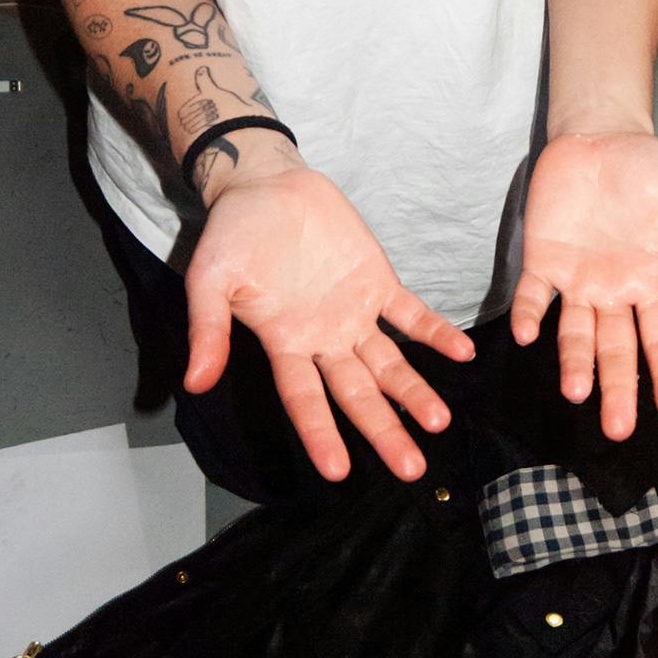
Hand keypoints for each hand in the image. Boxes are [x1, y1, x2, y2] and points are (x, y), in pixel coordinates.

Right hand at [183, 162, 473, 481]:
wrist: (266, 186)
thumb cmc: (232, 234)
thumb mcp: (209, 279)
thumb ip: (207, 329)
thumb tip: (195, 382)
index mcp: (283, 343)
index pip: (304, 400)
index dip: (320, 434)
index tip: (338, 471)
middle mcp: (324, 338)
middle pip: (357, 395)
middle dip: (383, 431)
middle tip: (412, 468)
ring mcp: (354, 313)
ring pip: (390, 364)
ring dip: (414, 392)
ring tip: (439, 421)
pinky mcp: (378, 282)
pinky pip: (411, 314)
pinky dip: (436, 333)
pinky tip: (462, 353)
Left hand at [511, 132, 657, 439]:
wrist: (600, 135)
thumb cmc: (649, 169)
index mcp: (648, 282)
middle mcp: (611, 290)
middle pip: (616, 350)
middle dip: (618, 389)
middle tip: (617, 431)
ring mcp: (575, 278)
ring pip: (574, 333)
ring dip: (574, 363)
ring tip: (577, 394)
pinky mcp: (542, 258)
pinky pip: (533, 293)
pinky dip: (529, 313)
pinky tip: (528, 333)